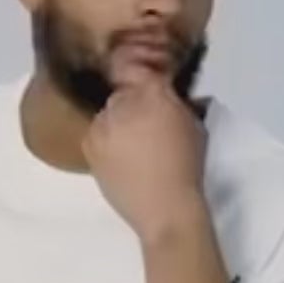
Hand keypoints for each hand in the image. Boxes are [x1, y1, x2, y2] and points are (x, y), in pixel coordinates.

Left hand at [84, 58, 208, 243]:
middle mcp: (122, 104)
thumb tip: (169, 93)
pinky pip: (95, 133)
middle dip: (132, 104)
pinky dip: (104, 139)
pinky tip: (119, 155)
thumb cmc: (187, 167)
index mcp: (153, 95)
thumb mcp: (194, 125)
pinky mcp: (89, 146)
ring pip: (107, 113)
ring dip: (116, 121)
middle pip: (123, 93)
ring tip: (131, 143)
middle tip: (145, 123)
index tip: (155, 94)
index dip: (148, 83)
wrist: (164, 209)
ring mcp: (102, 125)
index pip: (144, 73)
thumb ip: (177, 103)